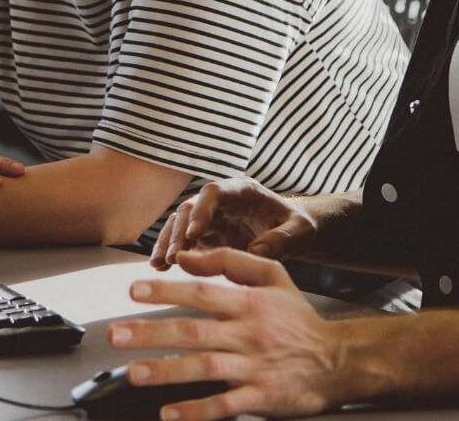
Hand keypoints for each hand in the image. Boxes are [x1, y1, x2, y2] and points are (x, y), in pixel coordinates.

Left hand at [108, 247, 350, 419]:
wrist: (339, 361)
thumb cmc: (299, 319)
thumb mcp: (273, 277)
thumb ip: (231, 262)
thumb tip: (188, 257)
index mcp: (250, 303)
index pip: (201, 293)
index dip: (166, 291)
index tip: (133, 290)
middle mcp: (250, 334)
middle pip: (195, 331)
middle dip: (152, 333)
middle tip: (117, 335)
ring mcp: (255, 367)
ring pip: (205, 368)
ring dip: (167, 371)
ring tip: (134, 373)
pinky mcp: (262, 397)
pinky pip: (225, 405)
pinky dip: (197, 410)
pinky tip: (170, 413)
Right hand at [151, 178, 321, 268]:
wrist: (293, 234)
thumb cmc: (298, 227)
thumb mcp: (299, 230)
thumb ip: (282, 239)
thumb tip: (256, 251)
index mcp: (242, 190)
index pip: (214, 192)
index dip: (201, 210)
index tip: (194, 233)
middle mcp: (220, 201)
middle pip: (190, 208)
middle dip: (180, 231)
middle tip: (174, 257)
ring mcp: (210, 218)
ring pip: (180, 224)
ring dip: (168, 242)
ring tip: (160, 264)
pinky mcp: (205, 236)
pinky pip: (182, 242)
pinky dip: (170, 252)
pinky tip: (159, 267)